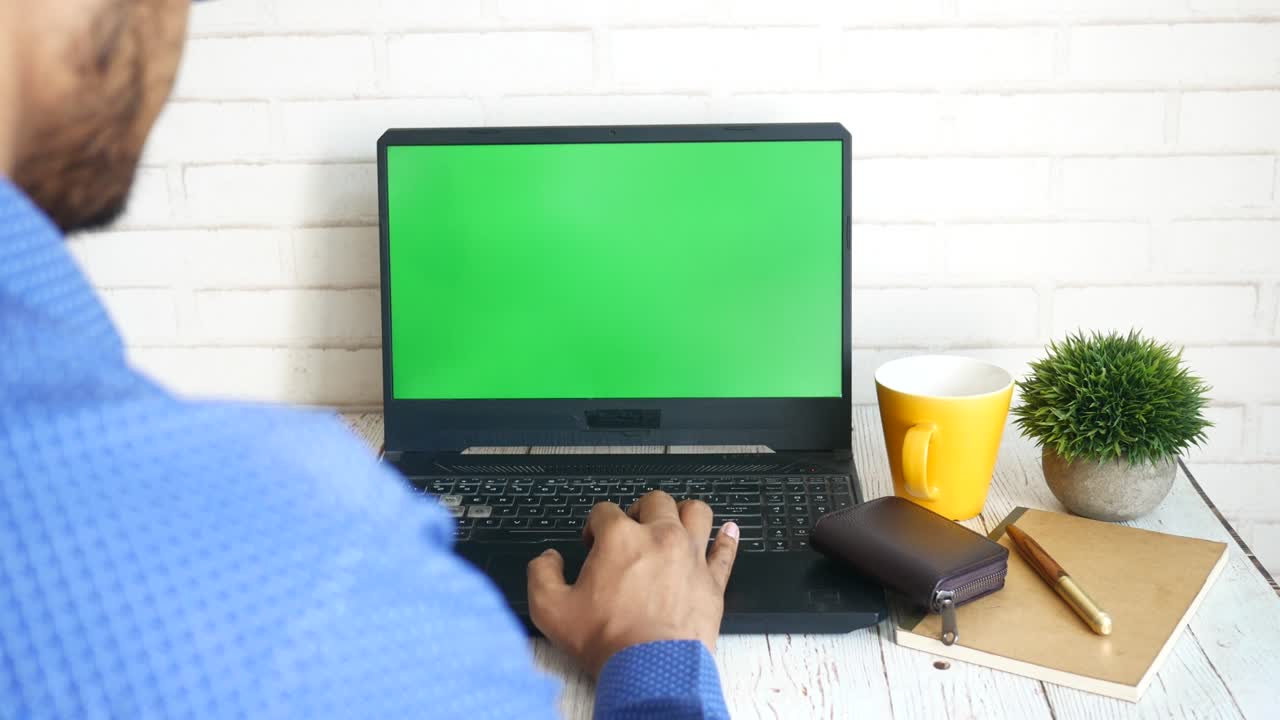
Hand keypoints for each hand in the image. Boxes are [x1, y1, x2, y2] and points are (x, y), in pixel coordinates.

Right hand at [526, 491, 739, 676]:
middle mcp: (659, 537)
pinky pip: (725, 548)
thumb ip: (541, 574)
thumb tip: (548, 559)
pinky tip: (727, 532)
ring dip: (682, 513)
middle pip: (654, 500)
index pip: (604, 511)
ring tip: (673, 525)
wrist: (652, 669)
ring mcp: (690, 555)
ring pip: (696, 511)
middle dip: (638, 510)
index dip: (594, 526)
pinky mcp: (712, 579)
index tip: (593, 543)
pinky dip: (726, 538)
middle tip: (631, 531)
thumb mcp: (550, 610)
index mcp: (619, 538)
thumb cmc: (609, 641)